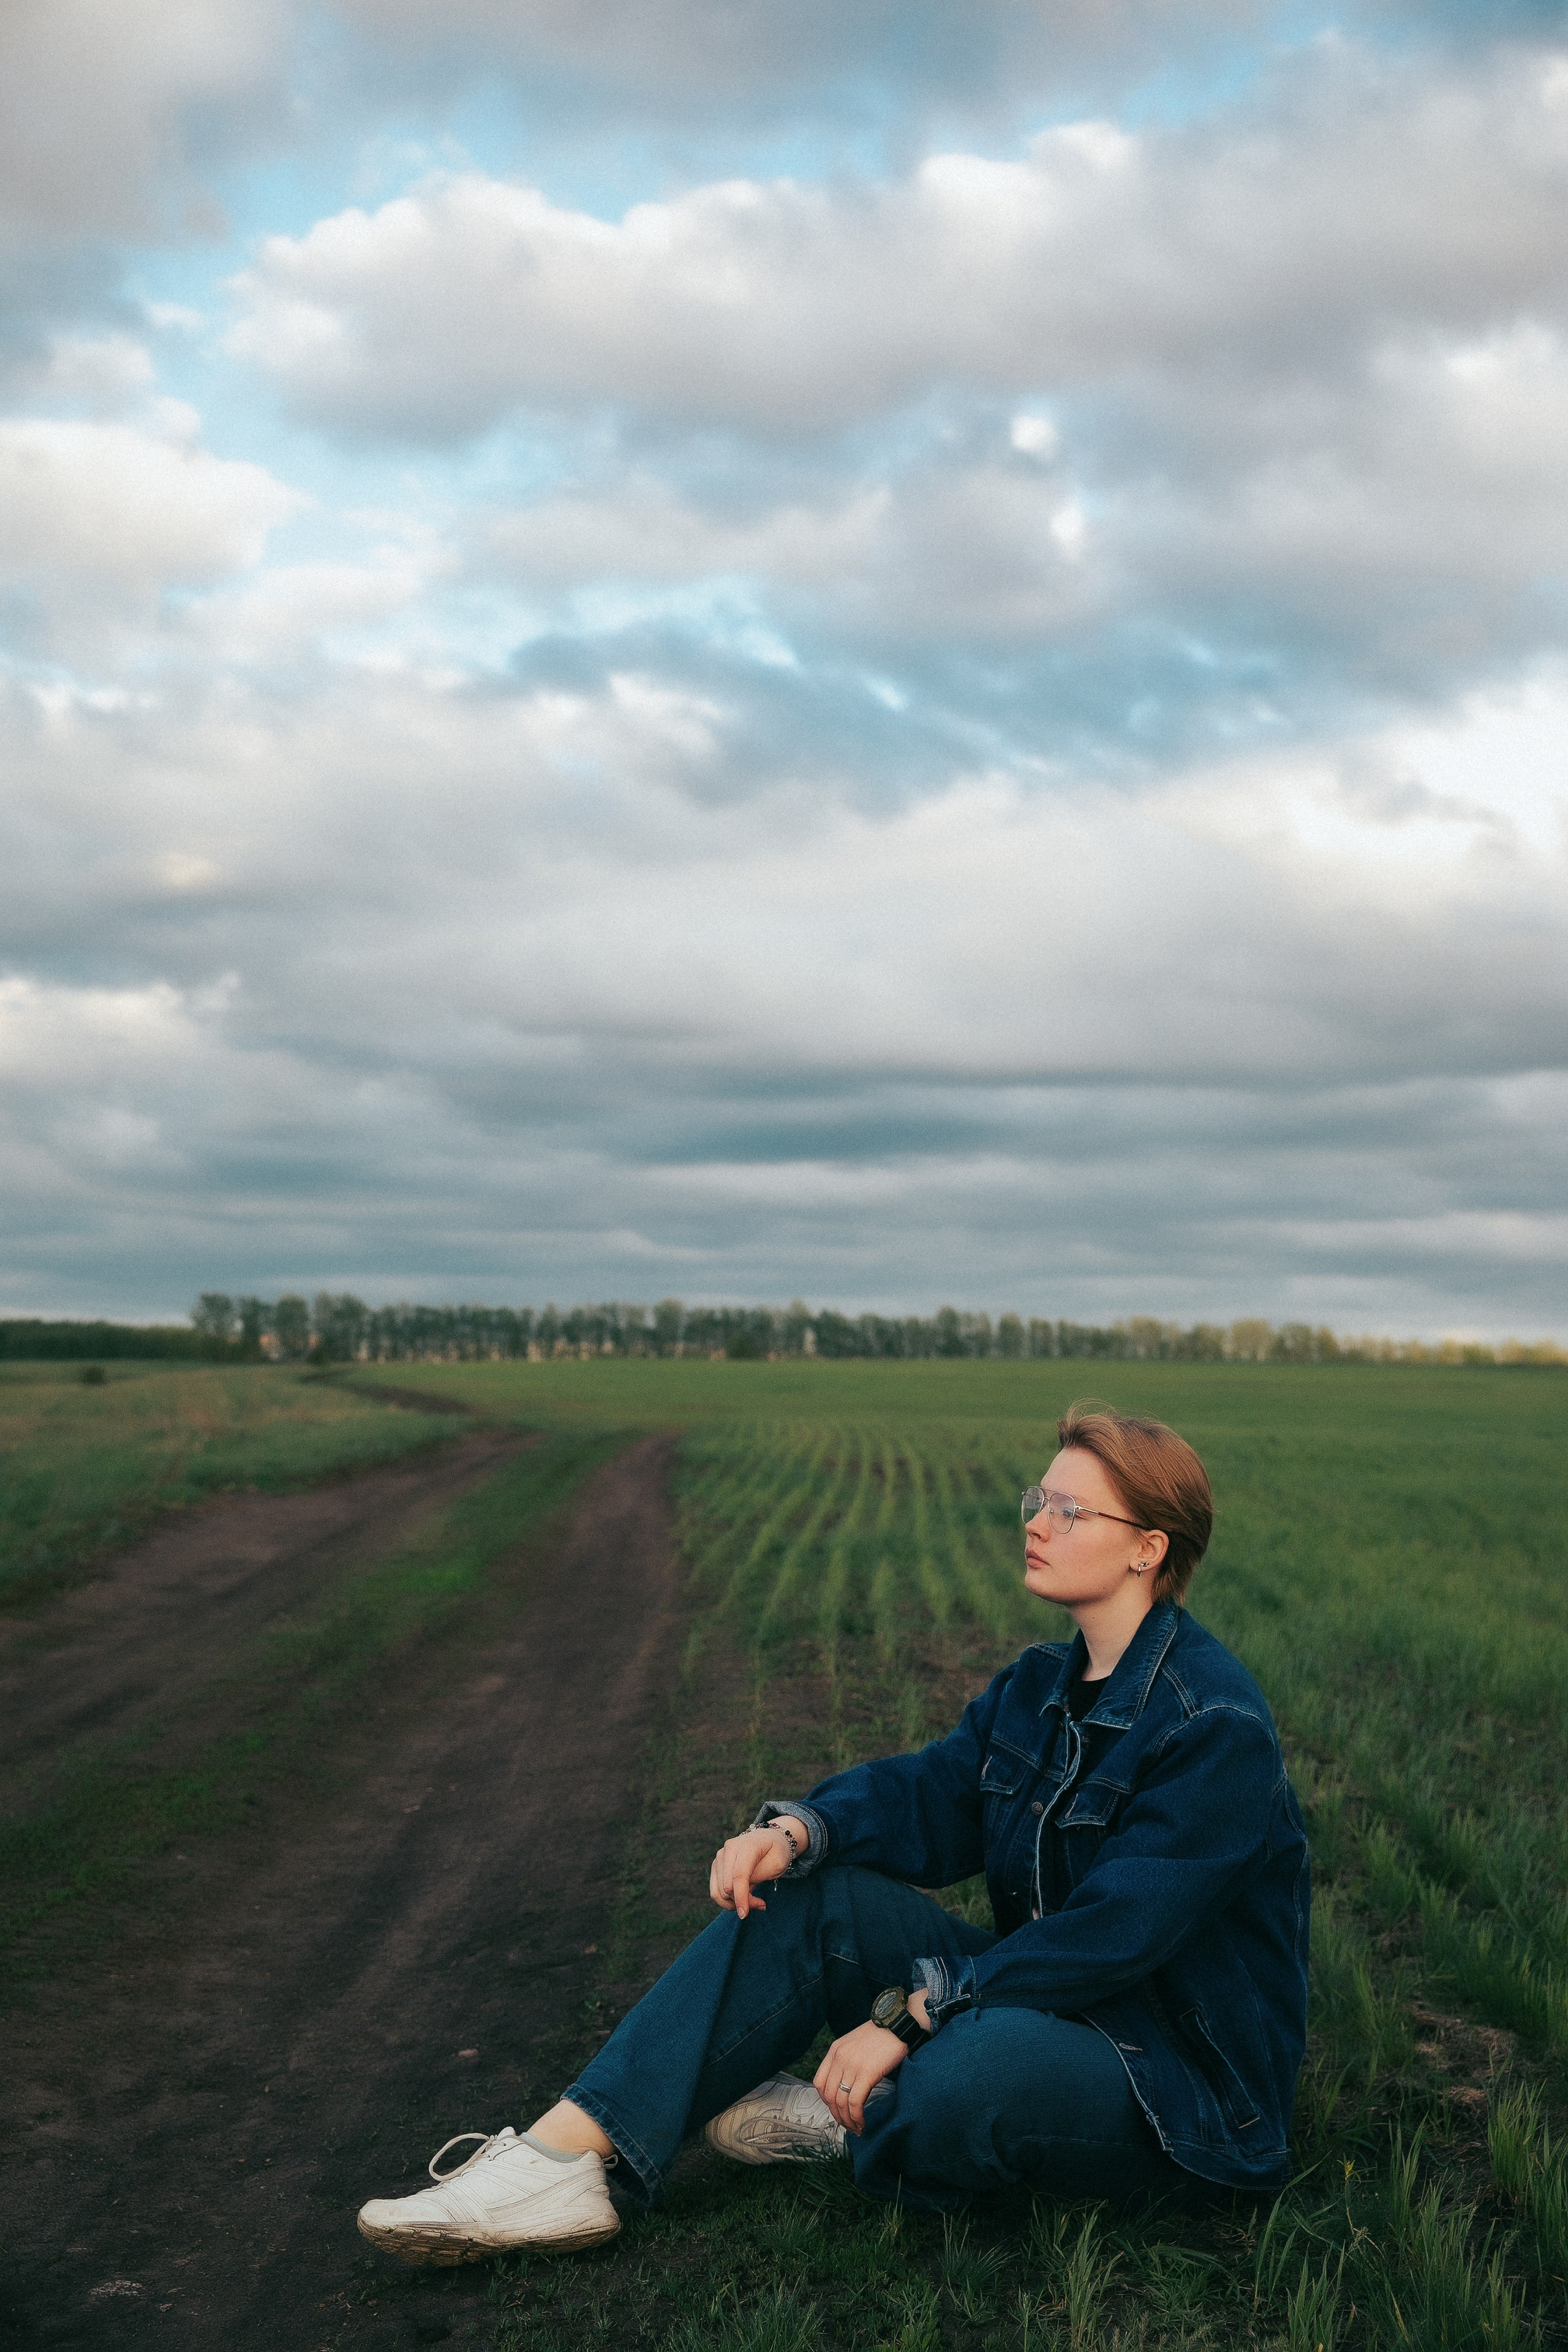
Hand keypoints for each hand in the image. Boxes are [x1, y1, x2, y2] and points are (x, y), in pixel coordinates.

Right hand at [709, 1822, 801, 1917]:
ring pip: (719, 1892)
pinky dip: (728, 1900)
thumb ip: (758, 1875)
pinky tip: (743, 1897)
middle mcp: (729, 1848)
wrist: (768, 1839)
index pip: (739, 1875)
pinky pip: (716, 1891)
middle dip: (743, 1902)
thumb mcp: (777, 1864)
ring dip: (735, 1902)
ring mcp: (720, 1856)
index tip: (744, 1914)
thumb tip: (740, 1890)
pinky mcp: (716, 1865)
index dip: (741, 1897)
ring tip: (753, 1901)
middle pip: (727, 1887)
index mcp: (746, 1845)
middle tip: (761, 1904)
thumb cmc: (776, 1852)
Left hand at [813, 2021, 906, 2135]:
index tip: (837, 2110)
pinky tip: (862, 2123)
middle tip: (848, 2125)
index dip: (826, 2101)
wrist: (898, 2024)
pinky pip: (855, 2102)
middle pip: (829, 2096)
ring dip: (847, 2120)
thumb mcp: (855, 2043)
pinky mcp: (867, 2073)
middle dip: (837, 2115)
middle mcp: (839, 2057)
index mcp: (835, 2050)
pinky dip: (856, 2117)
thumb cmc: (881, 2035)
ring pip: (841, 2102)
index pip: (819, 2083)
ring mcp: (852, 2065)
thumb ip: (847, 2060)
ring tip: (856, 2129)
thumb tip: (846, 2085)